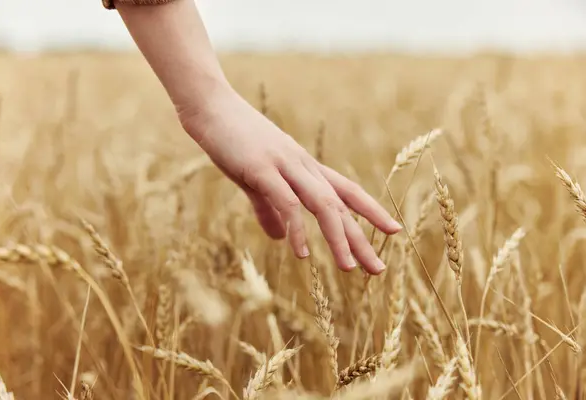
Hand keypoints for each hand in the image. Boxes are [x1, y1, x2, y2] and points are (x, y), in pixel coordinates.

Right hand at [178, 87, 401, 274]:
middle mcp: (302, 166)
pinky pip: (287, 202)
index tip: (393, 231)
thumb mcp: (254, 180)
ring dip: (338, 237)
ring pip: (322, 204)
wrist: (209, 106)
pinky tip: (302, 253)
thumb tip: (281, 238)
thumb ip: (268, 209)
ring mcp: (284, 165)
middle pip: (340, 204)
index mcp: (303, 168)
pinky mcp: (262, 168)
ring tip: (349, 268)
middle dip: (361, 238)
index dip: (371, 211)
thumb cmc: (232, 141)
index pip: (347, 191)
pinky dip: (297, 228)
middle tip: (378, 269)